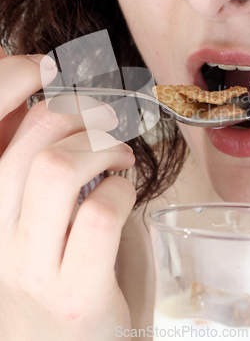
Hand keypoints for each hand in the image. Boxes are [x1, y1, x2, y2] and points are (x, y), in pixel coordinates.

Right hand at [0, 47, 135, 340]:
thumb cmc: (64, 269)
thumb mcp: (35, 213)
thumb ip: (32, 162)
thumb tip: (47, 98)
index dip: (9, 79)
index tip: (43, 65)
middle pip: (31, 142)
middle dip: (79, 115)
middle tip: (105, 122)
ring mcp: (29, 271)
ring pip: (57, 169)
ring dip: (103, 149)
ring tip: (120, 157)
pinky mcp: (75, 296)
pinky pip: (99, 214)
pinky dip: (122, 190)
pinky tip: (125, 194)